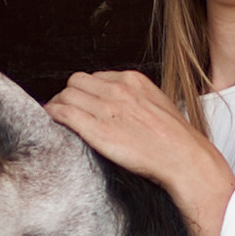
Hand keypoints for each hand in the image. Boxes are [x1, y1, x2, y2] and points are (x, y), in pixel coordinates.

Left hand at [47, 68, 234, 235]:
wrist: (183, 158)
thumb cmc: (174, 138)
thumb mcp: (156, 104)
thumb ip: (135, 98)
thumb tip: (119, 103)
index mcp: (132, 80)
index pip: (94, 77)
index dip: (85, 92)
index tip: (83, 105)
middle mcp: (117, 89)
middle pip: (76, 82)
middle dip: (69, 95)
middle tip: (66, 111)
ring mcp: (106, 108)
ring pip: (66, 95)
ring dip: (58, 106)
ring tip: (57, 118)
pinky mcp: (97, 129)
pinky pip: (63, 113)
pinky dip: (52, 114)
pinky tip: (51, 122)